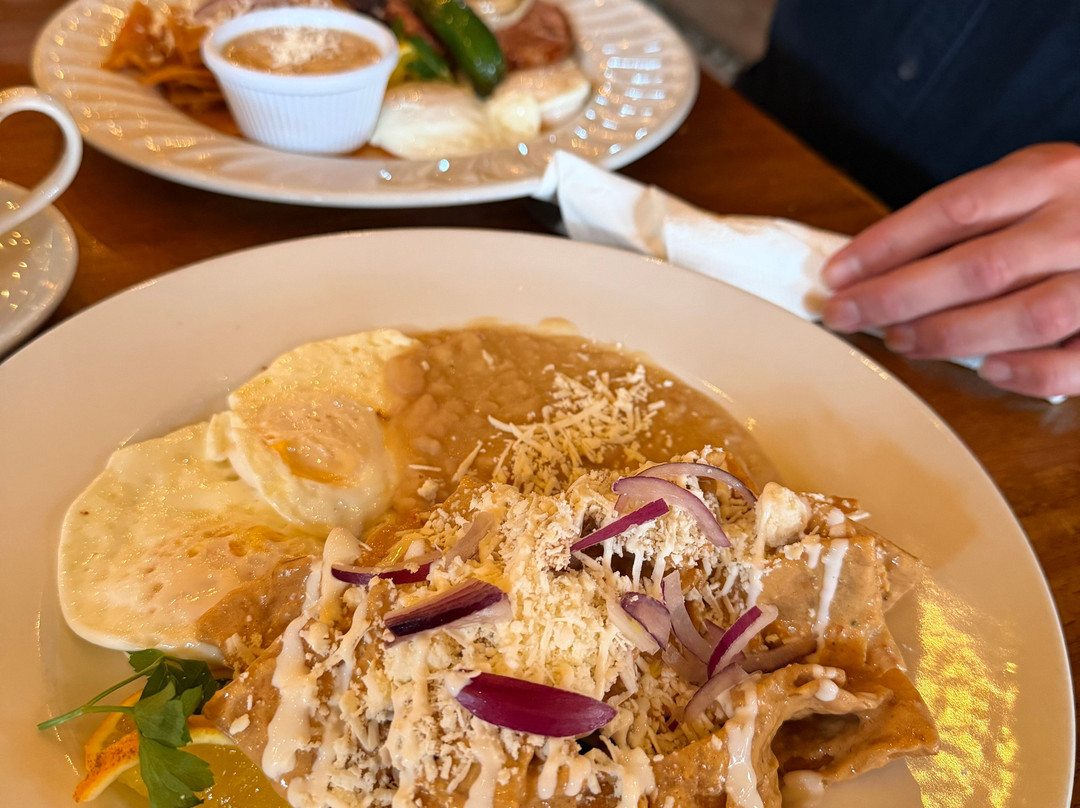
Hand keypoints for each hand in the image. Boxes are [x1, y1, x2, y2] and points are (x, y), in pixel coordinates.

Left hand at [820, 143, 1079, 397]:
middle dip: (895, 297)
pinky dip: (1024, 372)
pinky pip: (1072, 362)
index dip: (885, 245)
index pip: (952, 208)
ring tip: (898, 341)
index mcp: (1053, 174)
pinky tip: (986, 371)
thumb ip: (981, 213)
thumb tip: (884, 261)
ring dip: (946, 335)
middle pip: (975, 266)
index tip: (836, 273)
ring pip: (1020, 316)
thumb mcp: (1041, 180)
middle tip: (845, 315)